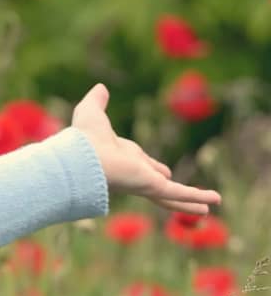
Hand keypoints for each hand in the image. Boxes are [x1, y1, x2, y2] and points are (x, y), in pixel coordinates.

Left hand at [71, 83, 222, 214]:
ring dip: (190, 201)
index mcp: (122, 157)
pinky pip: (180, 194)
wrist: (82, 156)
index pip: (143, 163)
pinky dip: (197, 197)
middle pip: (158, 182)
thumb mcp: (92, 111)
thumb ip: (97, 100)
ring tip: (207, 209)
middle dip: (170, 187)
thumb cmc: (84, 137)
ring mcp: (145, 182)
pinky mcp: (153, 187)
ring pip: (173, 195)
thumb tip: (100, 87)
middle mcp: (135, 172)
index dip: (152, 166)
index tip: (163, 171)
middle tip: (185, 193)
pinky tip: (213, 203)